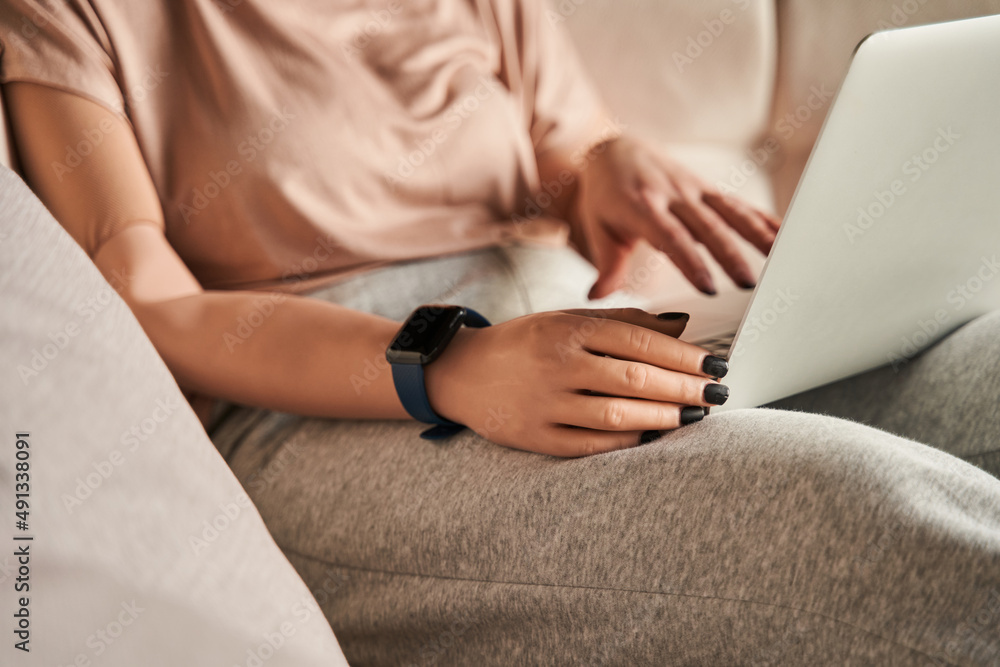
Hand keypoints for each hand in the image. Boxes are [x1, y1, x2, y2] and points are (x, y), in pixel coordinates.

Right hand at [423, 308, 728, 456]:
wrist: (462, 373)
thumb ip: (624, 321)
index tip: (715, 364)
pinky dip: (627, 443)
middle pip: (633, 378)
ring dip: (663, 417)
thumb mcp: (568, 319)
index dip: (683, 355)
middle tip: (716, 393)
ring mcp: (544, 404)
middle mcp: (556, 365)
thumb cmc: (526, 343)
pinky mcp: (535, 438)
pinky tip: (652, 437)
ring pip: (616, 415)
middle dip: (683, 387)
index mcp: (566, 329)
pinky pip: (591, 445)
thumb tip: (682, 326)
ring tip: (693, 415)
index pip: (638, 341)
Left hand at [575, 135, 781, 297]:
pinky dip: (762, 219)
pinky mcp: (708, 188)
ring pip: (730, 212)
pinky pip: (738, 204)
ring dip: (756, 235)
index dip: (690, 261)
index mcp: (643, 206)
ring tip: (780, 259)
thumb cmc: (605, 194)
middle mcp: (673, 194)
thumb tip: (597, 298)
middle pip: (707, 227)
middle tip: (748, 283)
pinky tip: (786, 235)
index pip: (671, 237)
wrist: (615, 150)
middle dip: (730, 255)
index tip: (708, 287)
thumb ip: (605, 264)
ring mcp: (694, 189)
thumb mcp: (596, 226)